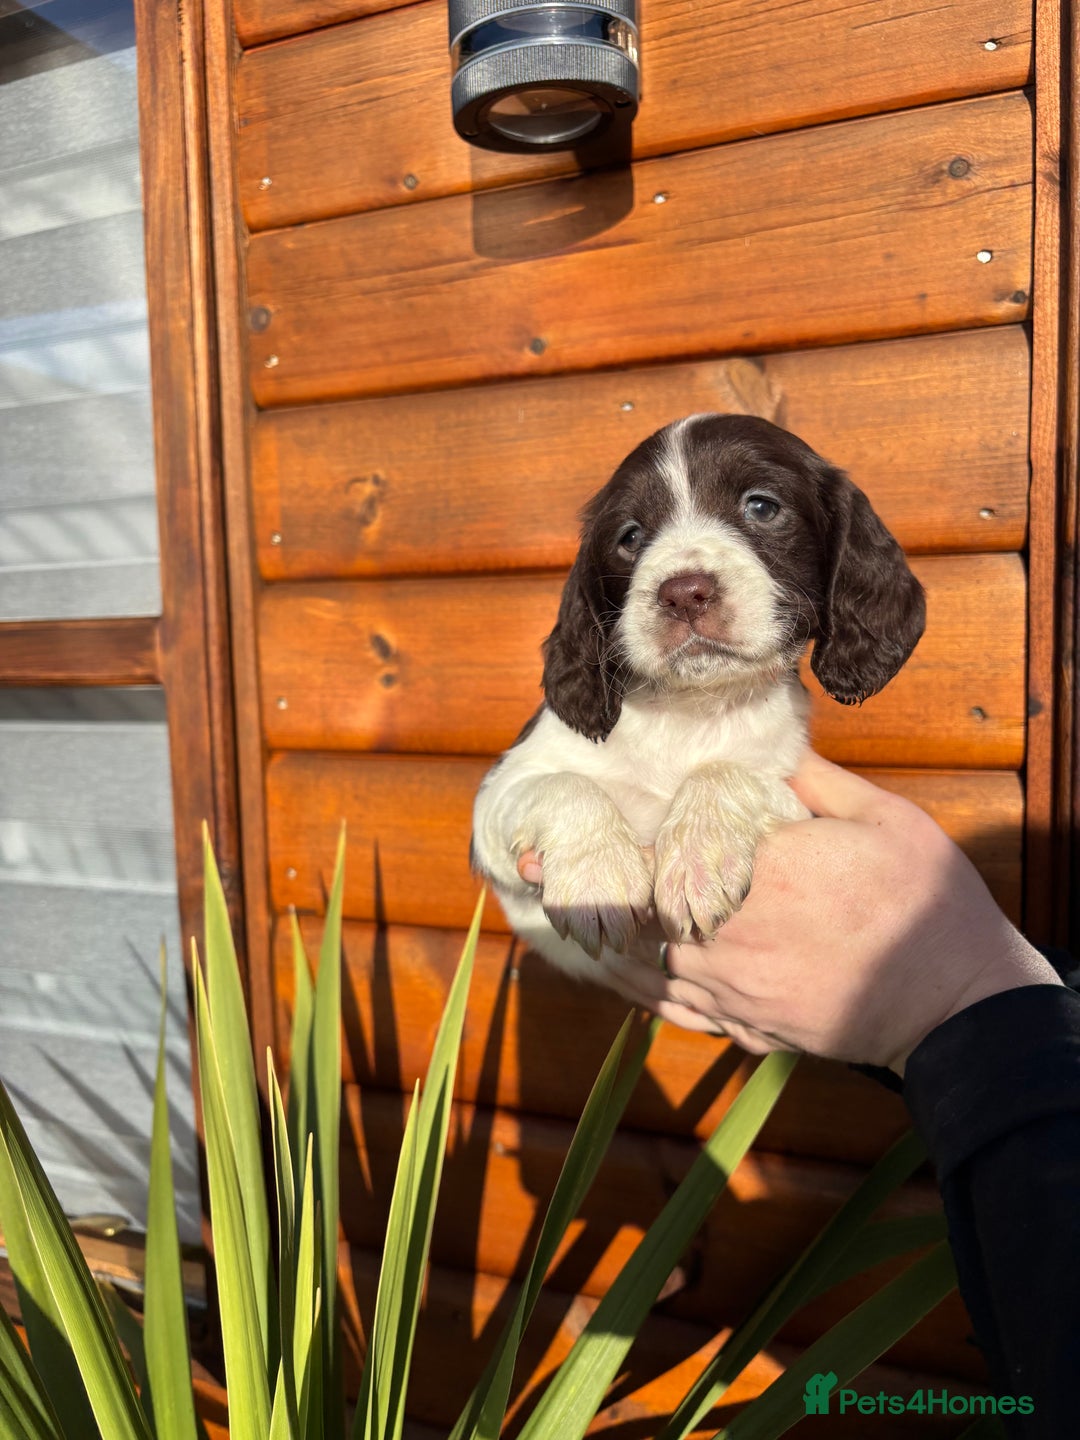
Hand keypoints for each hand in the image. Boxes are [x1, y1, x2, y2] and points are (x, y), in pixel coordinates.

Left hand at [517, 752, 1060, 1070]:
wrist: (958, 1007)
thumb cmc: (925, 904)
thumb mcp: (881, 817)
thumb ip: (811, 779)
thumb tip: (767, 743)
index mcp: (763, 872)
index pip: (667, 852)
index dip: (615, 842)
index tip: (576, 830)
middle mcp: (732, 936)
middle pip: (641, 912)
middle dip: (594, 892)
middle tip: (541, 877)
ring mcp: (737, 990)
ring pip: (647, 966)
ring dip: (605, 943)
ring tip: (561, 922)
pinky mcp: (750, 1028)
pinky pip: (677, 1012)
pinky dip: (640, 993)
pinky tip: (618, 979)